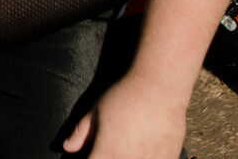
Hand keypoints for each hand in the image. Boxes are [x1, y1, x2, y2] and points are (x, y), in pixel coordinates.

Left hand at [62, 74, 186, 156]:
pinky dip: (149, 157)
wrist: (160, 85)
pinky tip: (146, 148)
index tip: (92, 153)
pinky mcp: (169, 158)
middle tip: (110, 146)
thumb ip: (81, 133)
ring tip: (128, 144)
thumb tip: (67, 146)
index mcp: (108, 154)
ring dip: (129, 157)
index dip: (90, 158)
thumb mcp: (96, 111)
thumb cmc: (127, 95)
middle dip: (107, 156)